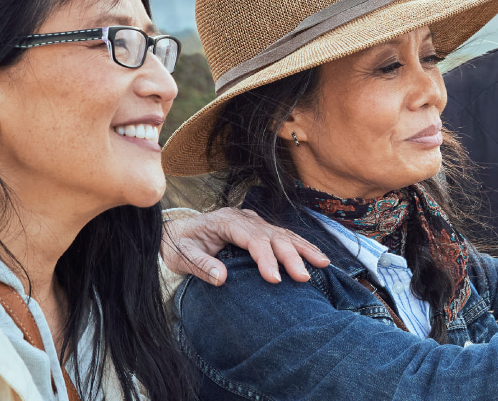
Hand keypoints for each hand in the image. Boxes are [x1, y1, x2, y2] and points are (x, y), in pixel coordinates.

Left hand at [161, 207, 330, 285]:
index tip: (275, 279)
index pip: (253, 239)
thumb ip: (201, 265)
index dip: (266, 258)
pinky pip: (285, 236)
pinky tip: (316, 256)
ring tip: (323, 264)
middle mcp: (245, 218)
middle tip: (304, 277)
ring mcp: (255, 222)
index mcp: (226, 221)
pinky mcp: (260, 230)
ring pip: (285, 234)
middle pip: (274, 236)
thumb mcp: (181, 256)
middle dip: (292, 256)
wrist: (175, 231)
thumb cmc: (178, 244)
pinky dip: (302, 246)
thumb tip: (223, 278)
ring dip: (304, 249)